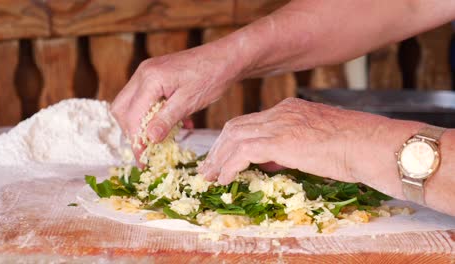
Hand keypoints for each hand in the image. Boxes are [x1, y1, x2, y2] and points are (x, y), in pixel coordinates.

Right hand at [111, 45, 241, 159]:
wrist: (226, 58)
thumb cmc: (211, 77)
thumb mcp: (189, 102)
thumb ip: (167, 119)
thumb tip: (150, 139)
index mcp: (150, 79)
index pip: (131, 116)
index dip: (136, 141)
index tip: (142, 160)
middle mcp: (143, 73)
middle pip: (122, 109)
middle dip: (132, 132)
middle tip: (147, 150)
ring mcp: (147, 73)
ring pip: (132, 105)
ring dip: (143, 125)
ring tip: (161, 139)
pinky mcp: (155, 76)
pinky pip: (145, 100)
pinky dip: (154, 115)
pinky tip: (174, 125)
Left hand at [198, 97, 401, 185]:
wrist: (372, 145)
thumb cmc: (354, 147)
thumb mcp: (316, 143)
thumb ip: (290, 147)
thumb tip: (271, 160)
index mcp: (289, 109)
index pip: (250, 122)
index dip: (232, 140)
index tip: (223, 157)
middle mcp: (281, 112)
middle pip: (236, 126)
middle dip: (219, 147)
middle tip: (210, 167)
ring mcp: (280, 124)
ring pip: (234, 137)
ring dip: (219, 158)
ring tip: (211, 176)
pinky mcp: (281, 140)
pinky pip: (243, 151)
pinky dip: (229, 165)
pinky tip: (225, 179)